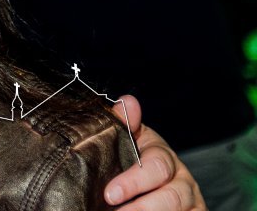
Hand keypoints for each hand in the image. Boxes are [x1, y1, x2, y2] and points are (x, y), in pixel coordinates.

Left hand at [105, 95, 204, 210]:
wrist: (149, 185)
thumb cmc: (134, 160)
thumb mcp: (129, 141)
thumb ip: (125, 125)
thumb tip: (127, 102)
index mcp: (163, 156)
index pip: (156, 166)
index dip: (133, 181)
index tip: (111, 194)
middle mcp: (183, 180)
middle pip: (171, 196)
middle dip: (143, 207)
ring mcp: (192, 202)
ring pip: (178, 210)